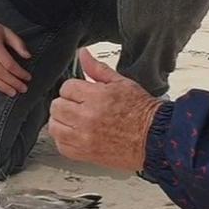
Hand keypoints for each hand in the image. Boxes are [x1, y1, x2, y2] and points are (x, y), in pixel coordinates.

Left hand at [50, 49, 161, 171]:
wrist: (153, 138)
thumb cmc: (142, 112)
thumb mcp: (121, 83)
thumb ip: (97, 69)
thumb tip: (83, 55)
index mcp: (97, 97)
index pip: (66, 87)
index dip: (74, 88)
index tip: (81, 92)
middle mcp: (87, 118)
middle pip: (57, 106)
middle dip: (67, 103)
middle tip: (79, 105)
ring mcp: (84, 138)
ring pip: (54, 125)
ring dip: (62, 121)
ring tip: (77, 120)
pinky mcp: (84, 154)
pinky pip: (60, 145)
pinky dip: (65, 139)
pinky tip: (77, 134)